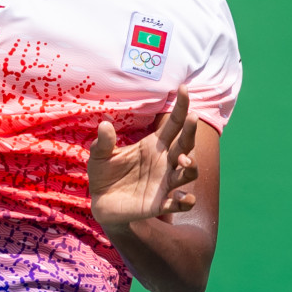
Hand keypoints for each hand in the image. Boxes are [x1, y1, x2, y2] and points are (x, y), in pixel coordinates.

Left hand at [88, 86, 199, 226]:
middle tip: (192, 118)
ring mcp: (164, 182)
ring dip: (191, 165)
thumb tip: (104, 125)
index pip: (173, 124)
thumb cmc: (104, 173)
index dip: (181, 107)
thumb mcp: (99, 156)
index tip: (184, 88)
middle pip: (185, 144)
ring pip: (189, 172)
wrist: (101, 202)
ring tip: (184, 160)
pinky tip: (184, 197)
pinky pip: (178, 203)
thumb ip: (103, 142)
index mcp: (153, 145)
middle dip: (191, 131)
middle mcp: (164, 162)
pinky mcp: (159, 203)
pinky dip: (185, 200)